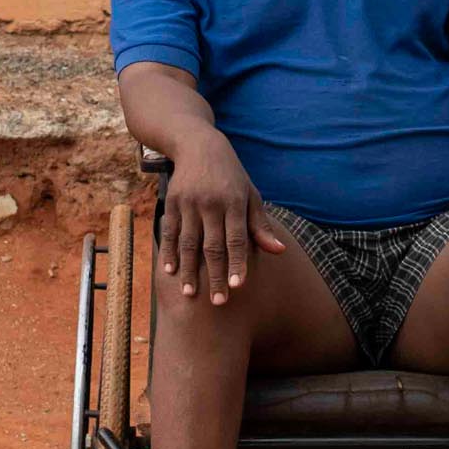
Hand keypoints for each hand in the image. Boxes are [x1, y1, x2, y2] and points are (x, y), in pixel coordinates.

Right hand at [156, 137, 284, 305]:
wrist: (200, 146)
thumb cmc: (232, 177)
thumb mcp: (250, 195)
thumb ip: (260, 226)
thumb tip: (278, 251)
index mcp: (234, 202)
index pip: (237, 238)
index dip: (237, 263)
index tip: (237, 286)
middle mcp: (211, 203)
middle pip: (213, 246)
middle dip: (215, 275)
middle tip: (217, 302)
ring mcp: (189, 202)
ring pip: (189, 242)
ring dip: (189, 270)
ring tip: (189, 294)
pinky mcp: (172, 201)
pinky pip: (170, 231)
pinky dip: (169, 251)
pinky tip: (170, 270)